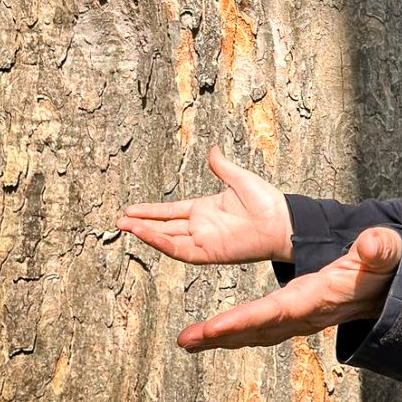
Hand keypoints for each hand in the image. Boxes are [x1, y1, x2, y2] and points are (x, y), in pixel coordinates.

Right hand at [116, 145, 292, 263]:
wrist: (281, 221)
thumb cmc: (266, 201)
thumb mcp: (239, 178)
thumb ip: (221, 166)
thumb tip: (213, 149)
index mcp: (205, 209)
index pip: (171, 211)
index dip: (151, 211)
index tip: (131, 209)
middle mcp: (201, 226)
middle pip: (164, 227)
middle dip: (142, 224)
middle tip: (119, 222)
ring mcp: (204, 240)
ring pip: (168, 239)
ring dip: (147, 234)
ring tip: (126, 226)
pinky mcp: (209, 252)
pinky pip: (181, 250)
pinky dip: (163, 243)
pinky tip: (148, 234)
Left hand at [176, 226, 401, 350]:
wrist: (389, 291)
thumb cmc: (383, 269)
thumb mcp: (386, 253)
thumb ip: (379, 249)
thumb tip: (369, 242)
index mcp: (319, 298)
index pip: (277, 311)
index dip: (245, 320)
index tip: (214, 327)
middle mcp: (305, 315)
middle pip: (257, 329)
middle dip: (222, 335)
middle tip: (186, 340)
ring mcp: (298, 319)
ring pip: (254, 332)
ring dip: (220, 337)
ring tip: (186, 340)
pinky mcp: (293, 317)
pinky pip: (258, 327)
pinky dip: (233, 332)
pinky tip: (211, 334)